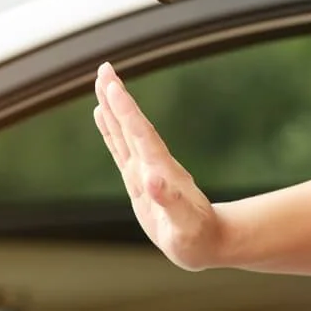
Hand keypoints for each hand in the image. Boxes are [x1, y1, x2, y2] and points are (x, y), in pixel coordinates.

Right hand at [93, 63, 222, 270]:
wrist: (208, 242)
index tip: (112, 85)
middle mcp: (152, 164)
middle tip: (104, 68)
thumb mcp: (184, 224)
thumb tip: (152, 180)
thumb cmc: (197, 237)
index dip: (125, 110)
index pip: (140, 134)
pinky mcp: (138, 178)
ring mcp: (145, 169)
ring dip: (113, 107)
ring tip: (101, 82)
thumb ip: (170, 202)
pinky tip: (102, 114)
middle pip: (131, 124)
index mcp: (161, 170)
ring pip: (124, 131)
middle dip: (117, 98)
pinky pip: (120, 147)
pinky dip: (110, 129)